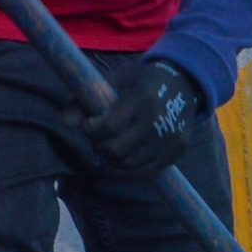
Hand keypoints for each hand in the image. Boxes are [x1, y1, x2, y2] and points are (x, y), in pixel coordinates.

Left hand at [74, 60, 201, 175]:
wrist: (184, 84)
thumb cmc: (141, 81)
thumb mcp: (115, 79)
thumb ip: (87, 98)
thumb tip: (66, 123)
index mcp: (142, 97)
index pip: (109, 126)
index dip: (92, 130)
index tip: (90, 124)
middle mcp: (158, 119)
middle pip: (117, 149)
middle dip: (100, 146)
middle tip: (98, 138)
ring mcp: (170, 138)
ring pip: (130, 164)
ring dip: (112, 159)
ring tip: (110, 146)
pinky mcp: (177, 151)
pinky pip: (146, 172)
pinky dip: (129, 170)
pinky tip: (121, 159)